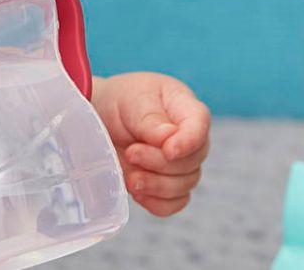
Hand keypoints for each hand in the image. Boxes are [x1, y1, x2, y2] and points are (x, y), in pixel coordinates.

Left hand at [92, 72, 210, 216]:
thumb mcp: (132, 100)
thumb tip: (168, 139)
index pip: (200, 125)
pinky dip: (156, 202)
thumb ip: (150, 120)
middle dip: (159, 162)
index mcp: (185, 108)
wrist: (103, 115)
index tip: (168, 151)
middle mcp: (189, 138)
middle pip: (191, 161)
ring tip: (130, 176)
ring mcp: (181, 164)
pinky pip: (174, 203)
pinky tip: (138, 193)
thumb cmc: (121, 100)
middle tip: (132, 153)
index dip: (188, 142)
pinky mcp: (168, 184)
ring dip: (156, 185)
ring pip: (184, 185)